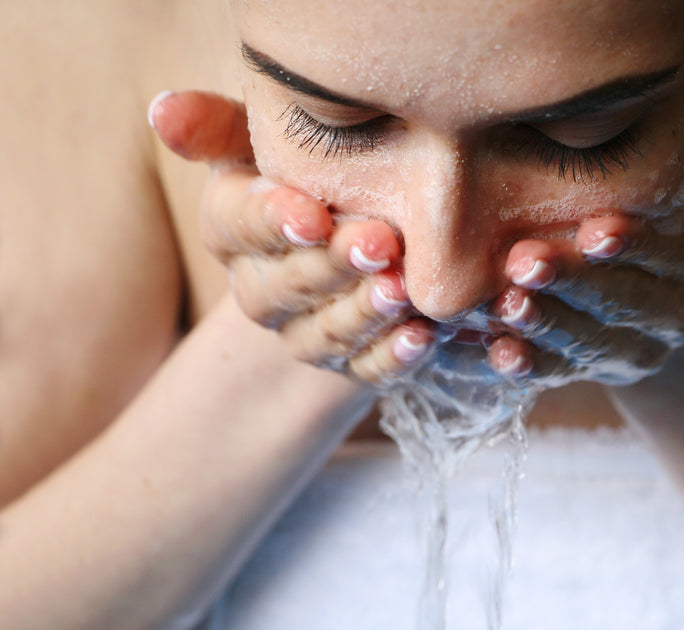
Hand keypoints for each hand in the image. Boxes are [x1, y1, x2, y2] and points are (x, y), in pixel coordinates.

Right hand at [149, 90, 434, 383]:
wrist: (354, 231)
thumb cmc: (311, 168)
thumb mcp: (266, 137)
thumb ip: (221, 124)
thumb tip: (164, 110)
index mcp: (231, 226)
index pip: (241, 225)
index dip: (275, 221)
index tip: (314, 215)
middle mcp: (259, 288)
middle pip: (287, 285)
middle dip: (333, 265)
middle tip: (381, 243)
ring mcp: (303, 331)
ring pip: (326, 333)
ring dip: (364, 313)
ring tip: (402, 290)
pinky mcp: (349, 363)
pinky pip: (368, 369)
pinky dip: (394, 356)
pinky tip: (423, 335)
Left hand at [485, 136, 683, 386]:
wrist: (680, 284)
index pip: (683, 260)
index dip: (643, 249)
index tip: (598, 230)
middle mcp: (678, 318)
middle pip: (629, 307)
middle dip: (578, 287)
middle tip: (527, 263)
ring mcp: (631, 350)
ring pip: (588, 346)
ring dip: (545, 328)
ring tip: (504, 304)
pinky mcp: (588, 367)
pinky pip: (554, 373)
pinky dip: (521, 366)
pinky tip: (491, 352)